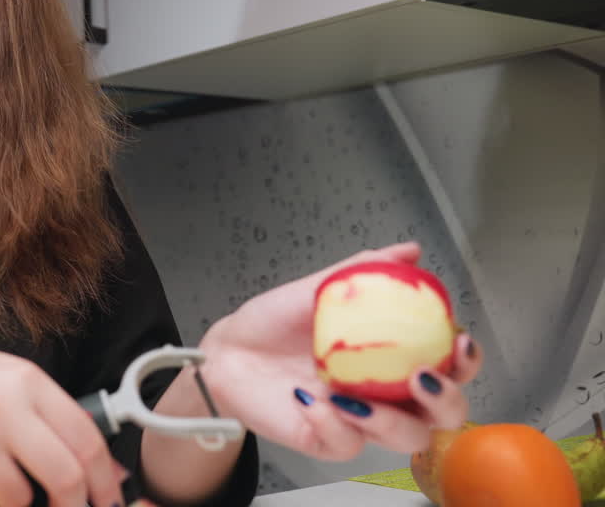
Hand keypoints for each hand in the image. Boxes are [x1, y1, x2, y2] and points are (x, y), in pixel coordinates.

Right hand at [0, 344, 128, 506]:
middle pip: (63, 476)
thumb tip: (109, 474)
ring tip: (7, 488)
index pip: (86, 440)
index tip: (108, 501)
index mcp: (27, 382)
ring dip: (19, 505)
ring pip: (18, 499)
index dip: (104, 482)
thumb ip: (58, 422)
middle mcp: (0, 406)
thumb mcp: (13, 386)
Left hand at [197, 242, 483, 460]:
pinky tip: (309, 399)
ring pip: (406, 438)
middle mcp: (388, 394)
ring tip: (350, 394)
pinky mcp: (329, 442)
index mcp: (394, 357)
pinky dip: (332, 423)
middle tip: (420, 377)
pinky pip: (346, 444)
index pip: (451, 365)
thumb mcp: (317, 289)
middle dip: (446, 400)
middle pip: (445, 414)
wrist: (229, 350)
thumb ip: (364, 271)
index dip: (467, 360)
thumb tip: (410, 251)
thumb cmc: (276, 323)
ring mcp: (362, 422)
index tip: (458, 341)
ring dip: (388, 419)